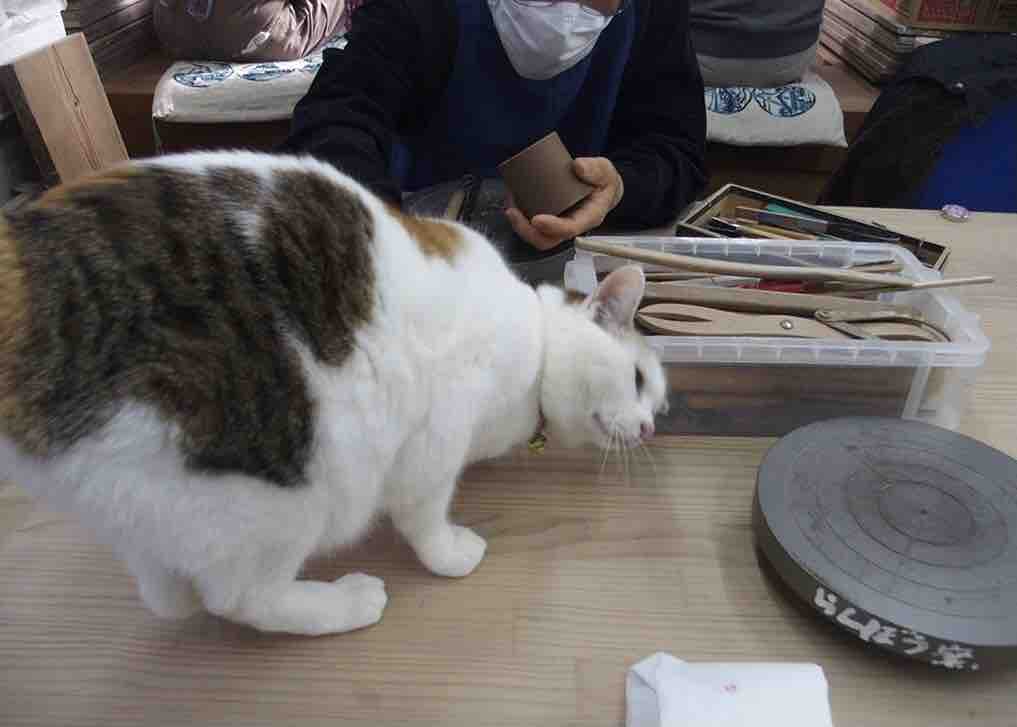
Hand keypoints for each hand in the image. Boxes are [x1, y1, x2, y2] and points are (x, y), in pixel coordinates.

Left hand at [505, 157, 623, 250]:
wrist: (601, 187)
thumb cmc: (603, 181)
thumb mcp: (605, 171)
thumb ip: (595, 169)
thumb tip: (577, 166)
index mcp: (587, 218)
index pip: (569, 229)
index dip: (552, 227)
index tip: (536, 219)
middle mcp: (571, 226)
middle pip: (546, 240)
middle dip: (526, 230)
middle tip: (512, 212)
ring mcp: (558, 224)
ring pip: (536, 235)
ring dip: (518, 224)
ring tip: (510, 204)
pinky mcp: (549, 218)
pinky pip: (531, 225)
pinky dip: (518, 215)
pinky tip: (511, 200)